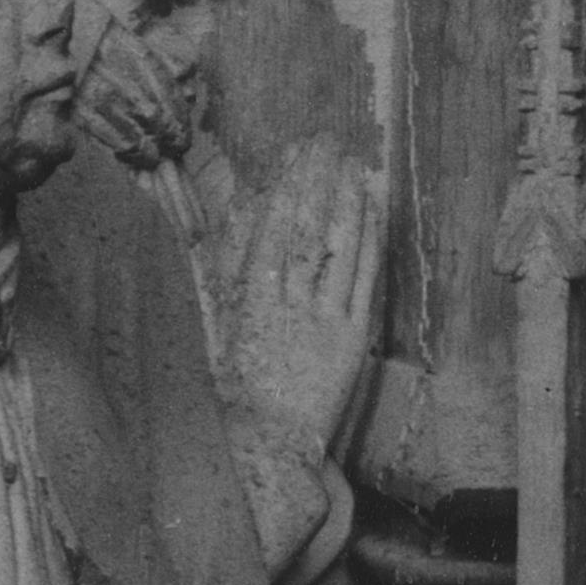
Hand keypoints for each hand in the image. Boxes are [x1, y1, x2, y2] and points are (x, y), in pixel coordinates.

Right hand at [217, 137, 388, 467]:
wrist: (268, 442)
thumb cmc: (233, 386)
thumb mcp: (212, 326)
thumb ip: (216, 275)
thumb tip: (223, 227)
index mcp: (246, 300)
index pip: (268, 229)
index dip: (282, 187)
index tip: (290, 154)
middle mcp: (285, 304)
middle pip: (304, 229)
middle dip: (314, 181)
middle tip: (325, 142)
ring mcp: (321, 319)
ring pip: (336, 250)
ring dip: (345, 202)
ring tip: (352, 165)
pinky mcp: (351, 338)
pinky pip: (363, 281)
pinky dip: (368, 244)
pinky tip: (372, 215)